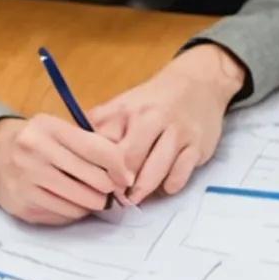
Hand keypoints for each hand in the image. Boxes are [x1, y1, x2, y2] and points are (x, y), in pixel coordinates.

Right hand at [0, 114, 140, 224]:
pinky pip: (63, 215)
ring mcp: (25, 181)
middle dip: (109, 189)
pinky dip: (74, 211)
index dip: (120, 167)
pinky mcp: (22, 205)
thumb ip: (90, 144)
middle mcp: (33, 153)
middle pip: (93, 181)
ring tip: (91, 196)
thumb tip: (126, 174)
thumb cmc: (36, 141)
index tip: (127, 177)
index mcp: (48, 128)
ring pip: (80, 203)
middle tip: (111, 191)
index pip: (98, 149)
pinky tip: (70, 201)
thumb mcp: (58, 129)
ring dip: (92, 203)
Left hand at [90, 45, 244, 200]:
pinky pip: (178, 178)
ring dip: (141, 191)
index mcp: (126, 110)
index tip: (94, 180)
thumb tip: (78, 156)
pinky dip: (168, 187)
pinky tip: (163, 184)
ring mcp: (177, 133)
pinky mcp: (197, 147)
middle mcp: (152, 118)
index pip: (103, 146)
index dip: (96, 168)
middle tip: (116, 194)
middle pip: (128, 162)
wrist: (200, 82)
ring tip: (134, 196)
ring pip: (154, 174)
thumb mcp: (123, 105)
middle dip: (119, 184)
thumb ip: (101, 127)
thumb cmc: (154, 101)